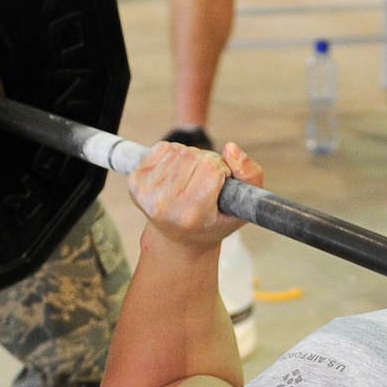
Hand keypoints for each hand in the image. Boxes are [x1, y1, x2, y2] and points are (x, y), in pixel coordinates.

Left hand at [128, 141, 263, 248]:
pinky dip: (174, 155)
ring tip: (192, 180)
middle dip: (207, 162)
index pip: (212, 168)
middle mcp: (163, 205)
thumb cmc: (214, 223)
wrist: (178, 239)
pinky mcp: (134, 181)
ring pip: (179, 150)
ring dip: (191, 158)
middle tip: (206, 183)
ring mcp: (146, 192)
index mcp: (190, 214)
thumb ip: (251, 175)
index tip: (221, 185)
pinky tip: (177, 175)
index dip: (223, 170)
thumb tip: (230, 148)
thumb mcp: (244, 207)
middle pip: (195, 156)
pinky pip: (163, 148)